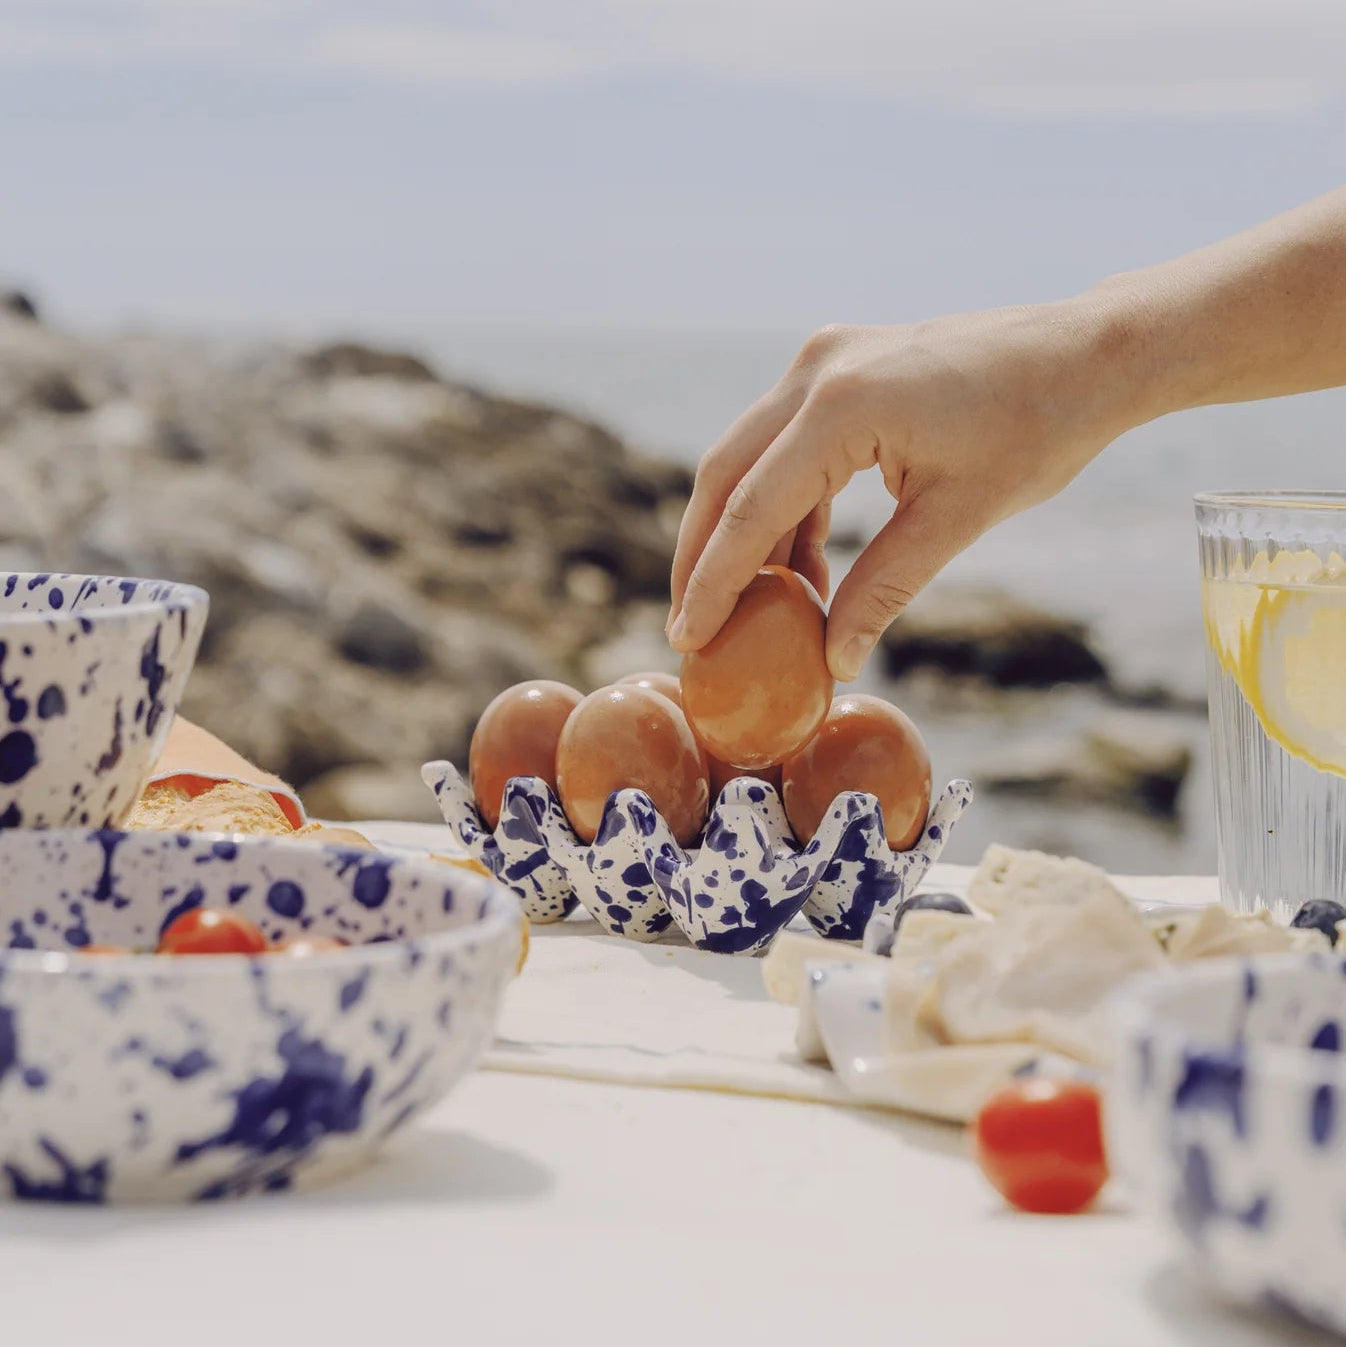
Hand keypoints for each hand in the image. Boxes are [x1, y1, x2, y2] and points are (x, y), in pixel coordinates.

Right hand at [667, 303, 1132, 679]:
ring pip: (748, 459)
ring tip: (749, 609)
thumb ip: (884, 588)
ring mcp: (823, 362)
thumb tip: (835, 659)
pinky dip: (783, 506)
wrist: (1085, 354)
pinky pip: (786, 446)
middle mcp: (817, 371)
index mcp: (843, 405)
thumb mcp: (957, 519)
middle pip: (725, 475)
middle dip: (703, 555)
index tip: (687, 636)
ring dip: (743, 534)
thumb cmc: (1037, 429)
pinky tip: (800, 568)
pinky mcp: (839, 370)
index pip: (753, 508)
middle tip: (691, 625)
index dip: (714, 581)